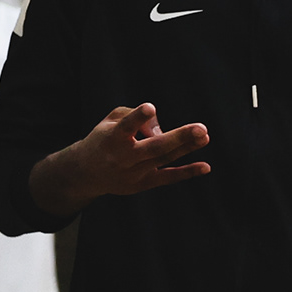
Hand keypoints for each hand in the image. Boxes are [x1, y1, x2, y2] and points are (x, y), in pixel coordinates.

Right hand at [33, 103, 209, 218]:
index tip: (150, 107)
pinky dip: (187, 172)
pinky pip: (168, 178)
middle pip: (154, 148)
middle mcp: (122, 157)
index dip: (137, 117)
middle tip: (201, 128)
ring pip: (164, 159)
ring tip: (204, 136)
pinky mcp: (142, 184)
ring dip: (187, 148)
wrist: (86, 173)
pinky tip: (205, 167)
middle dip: (179, 137)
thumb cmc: (104, 139)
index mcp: (111, 138)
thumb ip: (135, 114)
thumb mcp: (111, 121)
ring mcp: (133, 173)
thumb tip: (161, 128)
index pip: (125, 127)